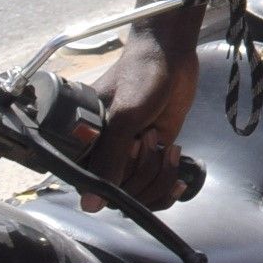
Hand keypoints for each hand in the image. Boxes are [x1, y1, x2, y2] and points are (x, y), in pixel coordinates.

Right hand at [82, 7, 198, 211]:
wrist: (171, 57)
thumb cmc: (140, 77)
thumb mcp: (123, 117)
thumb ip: (108, 158)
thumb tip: (90, 205)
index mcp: (85, 147)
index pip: (91, 190)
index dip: (113, 183)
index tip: (129, 152)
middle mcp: (104, 157)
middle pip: (121, 196)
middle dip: (142, 172)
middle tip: (147, 137)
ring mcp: (129, 158)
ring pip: (142, 195)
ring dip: (159, 174)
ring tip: (163, 144)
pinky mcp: (152, 155)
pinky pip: (156, 189)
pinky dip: (169, 186)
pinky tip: (178, 173)